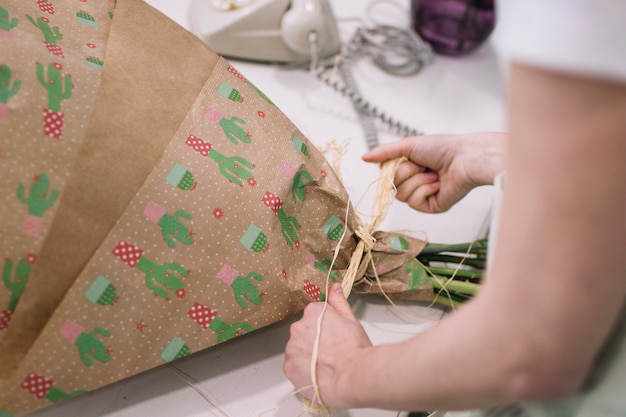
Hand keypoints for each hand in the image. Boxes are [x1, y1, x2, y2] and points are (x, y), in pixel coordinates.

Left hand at [284, 283, 372, 408]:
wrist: (352, 375)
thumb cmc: (354, 349)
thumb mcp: (351, 320)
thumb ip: (339, 302)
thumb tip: (335, 287)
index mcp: (313, 312)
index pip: (315, 315)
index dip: (327, 327)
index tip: (334, 336)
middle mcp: (298, 327)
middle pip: (304, 332)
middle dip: (314, 340)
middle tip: (331, 351)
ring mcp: (291, 348)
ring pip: (298, 349)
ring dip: (307, 355)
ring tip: (325, 365)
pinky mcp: (289, 367)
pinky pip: (293, 366)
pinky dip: (302, 369)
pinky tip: (317, 373)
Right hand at [362, 133, 505, 212]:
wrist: (466, 158)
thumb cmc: (443, 148)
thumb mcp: (408, 145)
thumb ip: (385, 152)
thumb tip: (363, 157)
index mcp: (409, 167)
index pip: (386, 174)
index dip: (391, 169)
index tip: (403, 160)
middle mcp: (414, 181)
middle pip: (392, 186)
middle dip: (406, 173)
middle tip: (422, 165)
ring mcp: (422, 195)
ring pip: (402, 195)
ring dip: (417, 181)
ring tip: (433, 173)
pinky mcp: (431, 206)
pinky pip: (414, 203)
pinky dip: (425, 190)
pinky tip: (437, 184)